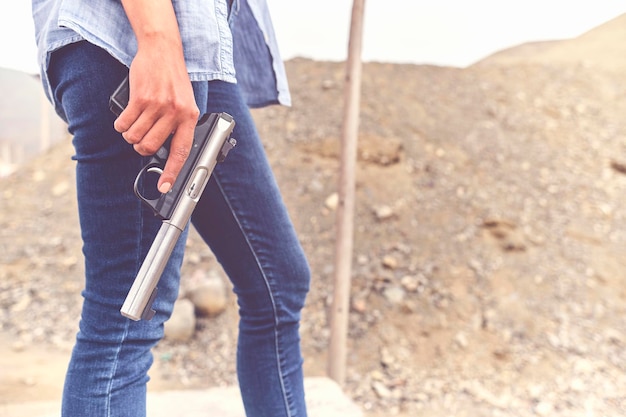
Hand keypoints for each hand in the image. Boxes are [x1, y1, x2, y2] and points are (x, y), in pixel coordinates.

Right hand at [114, 0, 198, 193]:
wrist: (162, 51)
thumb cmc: (173, 80)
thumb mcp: (184, 103)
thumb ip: (178, 126)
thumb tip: (166, 152)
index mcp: (189, 117)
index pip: (181, 152)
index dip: (172, 173)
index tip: (164, 187)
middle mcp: (175, 113)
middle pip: (150, 147)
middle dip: (141, 148)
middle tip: (140, 140)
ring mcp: (157, 106)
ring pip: (135, 137)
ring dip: (130, 136)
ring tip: (134, 125)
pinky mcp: (140, 98)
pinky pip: (124, 124)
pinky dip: (121, 125)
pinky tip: (125, 118)